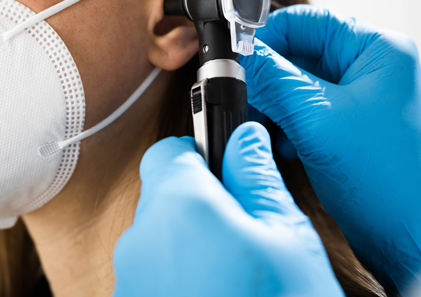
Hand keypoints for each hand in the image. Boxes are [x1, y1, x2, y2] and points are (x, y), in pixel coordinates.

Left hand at [115, 124, 340, 296]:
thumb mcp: (289, 240)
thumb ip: (259, 180)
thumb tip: (245, 139)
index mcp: (177, 206)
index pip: (171, 152)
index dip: (205, 156)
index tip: (234, 172)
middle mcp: (139, 242)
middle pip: (165, 202)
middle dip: (205, 212)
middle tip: (253, 238)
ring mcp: (130, 283)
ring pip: (160, 248)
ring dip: (194, 254)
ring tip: (243, 283)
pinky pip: (156, 284)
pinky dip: (183, 287)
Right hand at [244, 5, 420, 290]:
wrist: (414, 239)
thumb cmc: (388, 181)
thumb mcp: (315, 120)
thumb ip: (272, 79)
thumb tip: (237, 54)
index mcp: (379, 50)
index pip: (306, 21)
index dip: (265, 38)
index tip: (234, 59)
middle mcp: (374, 69)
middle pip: (298, 52)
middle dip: (267, 78)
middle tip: (244, 98)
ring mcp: (363, 100)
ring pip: (297, 85)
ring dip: (274, 105)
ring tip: (264, 129)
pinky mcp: (351, 128)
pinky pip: (305, 112)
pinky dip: (286, 125)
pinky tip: (279, 145)